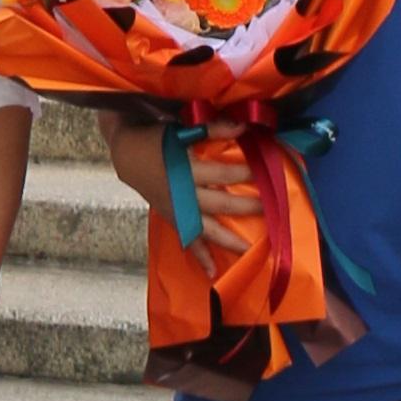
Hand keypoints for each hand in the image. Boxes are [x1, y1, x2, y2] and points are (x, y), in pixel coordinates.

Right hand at [115, 124, 267, 262]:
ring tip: (252, 251)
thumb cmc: (159, 140)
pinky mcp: (175, 220)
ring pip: (207, 230)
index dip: (244, 174)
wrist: (129, 157)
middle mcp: (184, 195)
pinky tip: (212, 273)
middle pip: (220, 205)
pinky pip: (189, 242)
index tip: (265, 173)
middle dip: (246, 207)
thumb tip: (244, 127)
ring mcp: (179, 212)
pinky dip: (200, 257)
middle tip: (271, 209)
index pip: (222, 174)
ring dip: (229, 240)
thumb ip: (214, 129)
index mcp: (187, 170)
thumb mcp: (183, 130)